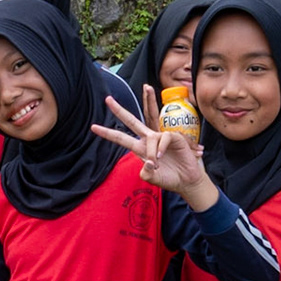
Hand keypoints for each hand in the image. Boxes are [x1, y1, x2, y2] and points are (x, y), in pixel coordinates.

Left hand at [91, 87, 212, 205]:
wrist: (187, 180)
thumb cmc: (169, 178)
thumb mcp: (153, 178)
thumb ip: (146, 173)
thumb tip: (148, 161)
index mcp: (140, 148)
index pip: (121, 138)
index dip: (108, 133)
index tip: (93, 127)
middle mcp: (148, 139)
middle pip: (131, 121)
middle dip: (119, 110)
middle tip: (107, 99)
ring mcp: (160, 137)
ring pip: (148, 135)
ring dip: (151, 150)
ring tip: (156, 163)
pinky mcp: (172, 136)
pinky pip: (163, 138)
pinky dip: (160, 148)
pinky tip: (163, 156)